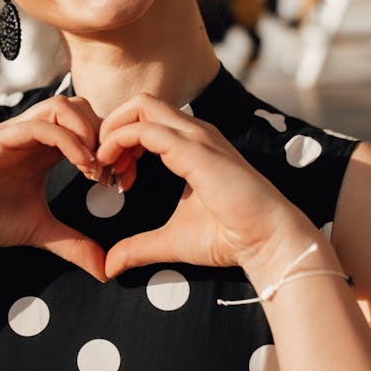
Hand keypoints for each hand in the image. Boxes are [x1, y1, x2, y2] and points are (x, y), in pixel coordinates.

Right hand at [0, 96, 106, 281]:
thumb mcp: (40, 232)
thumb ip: (72, 244)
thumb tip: (105, 271)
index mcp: (44, 148)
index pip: (88, 125)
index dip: (110, 147)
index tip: (120, 181)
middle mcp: (32, 133)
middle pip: (81, 105)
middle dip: (104, 133)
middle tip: (112, 170)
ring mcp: (16, 132)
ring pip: (63, 105)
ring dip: (88, 131)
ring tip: (96, 167)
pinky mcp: (0, 138)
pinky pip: (40, 125)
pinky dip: (68, 140)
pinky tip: (82, 167)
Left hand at [96, 94, 312, 279]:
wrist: (267, 241)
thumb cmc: (228, 237)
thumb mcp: (170, 241)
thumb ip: (138, 248)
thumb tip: (108, 266)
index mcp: (191, 145)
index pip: (145, 120)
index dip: (120, 142)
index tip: (112, 176)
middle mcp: (194, 133)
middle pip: (140, 103)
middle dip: (111, 127)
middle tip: (103, 164)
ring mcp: (195, 136)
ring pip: (141, 106)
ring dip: (113, 132)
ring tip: (105, 166)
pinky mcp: (193, 149)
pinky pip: (144, 129)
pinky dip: (118, 141)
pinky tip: (112, 169)